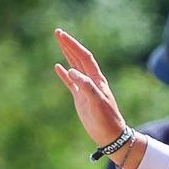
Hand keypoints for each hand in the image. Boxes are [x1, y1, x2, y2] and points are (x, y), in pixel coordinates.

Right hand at [54, 29, 128, 149]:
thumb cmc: (106, 120)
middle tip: (57, 32)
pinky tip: (57, 66)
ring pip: (74, 67)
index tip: (62, 35)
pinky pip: (70, 82)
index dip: (73, 45)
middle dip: (69, 45)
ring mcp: (86, 89)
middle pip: (79, 58)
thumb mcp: (96, 102)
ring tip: (58, 42)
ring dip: (66, 54)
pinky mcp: (81, 98)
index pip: (84, 57)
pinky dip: (64, 74)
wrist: (111, 136)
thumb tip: (70, 70)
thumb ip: (85, 86)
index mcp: (97, 80)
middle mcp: (92, 82)